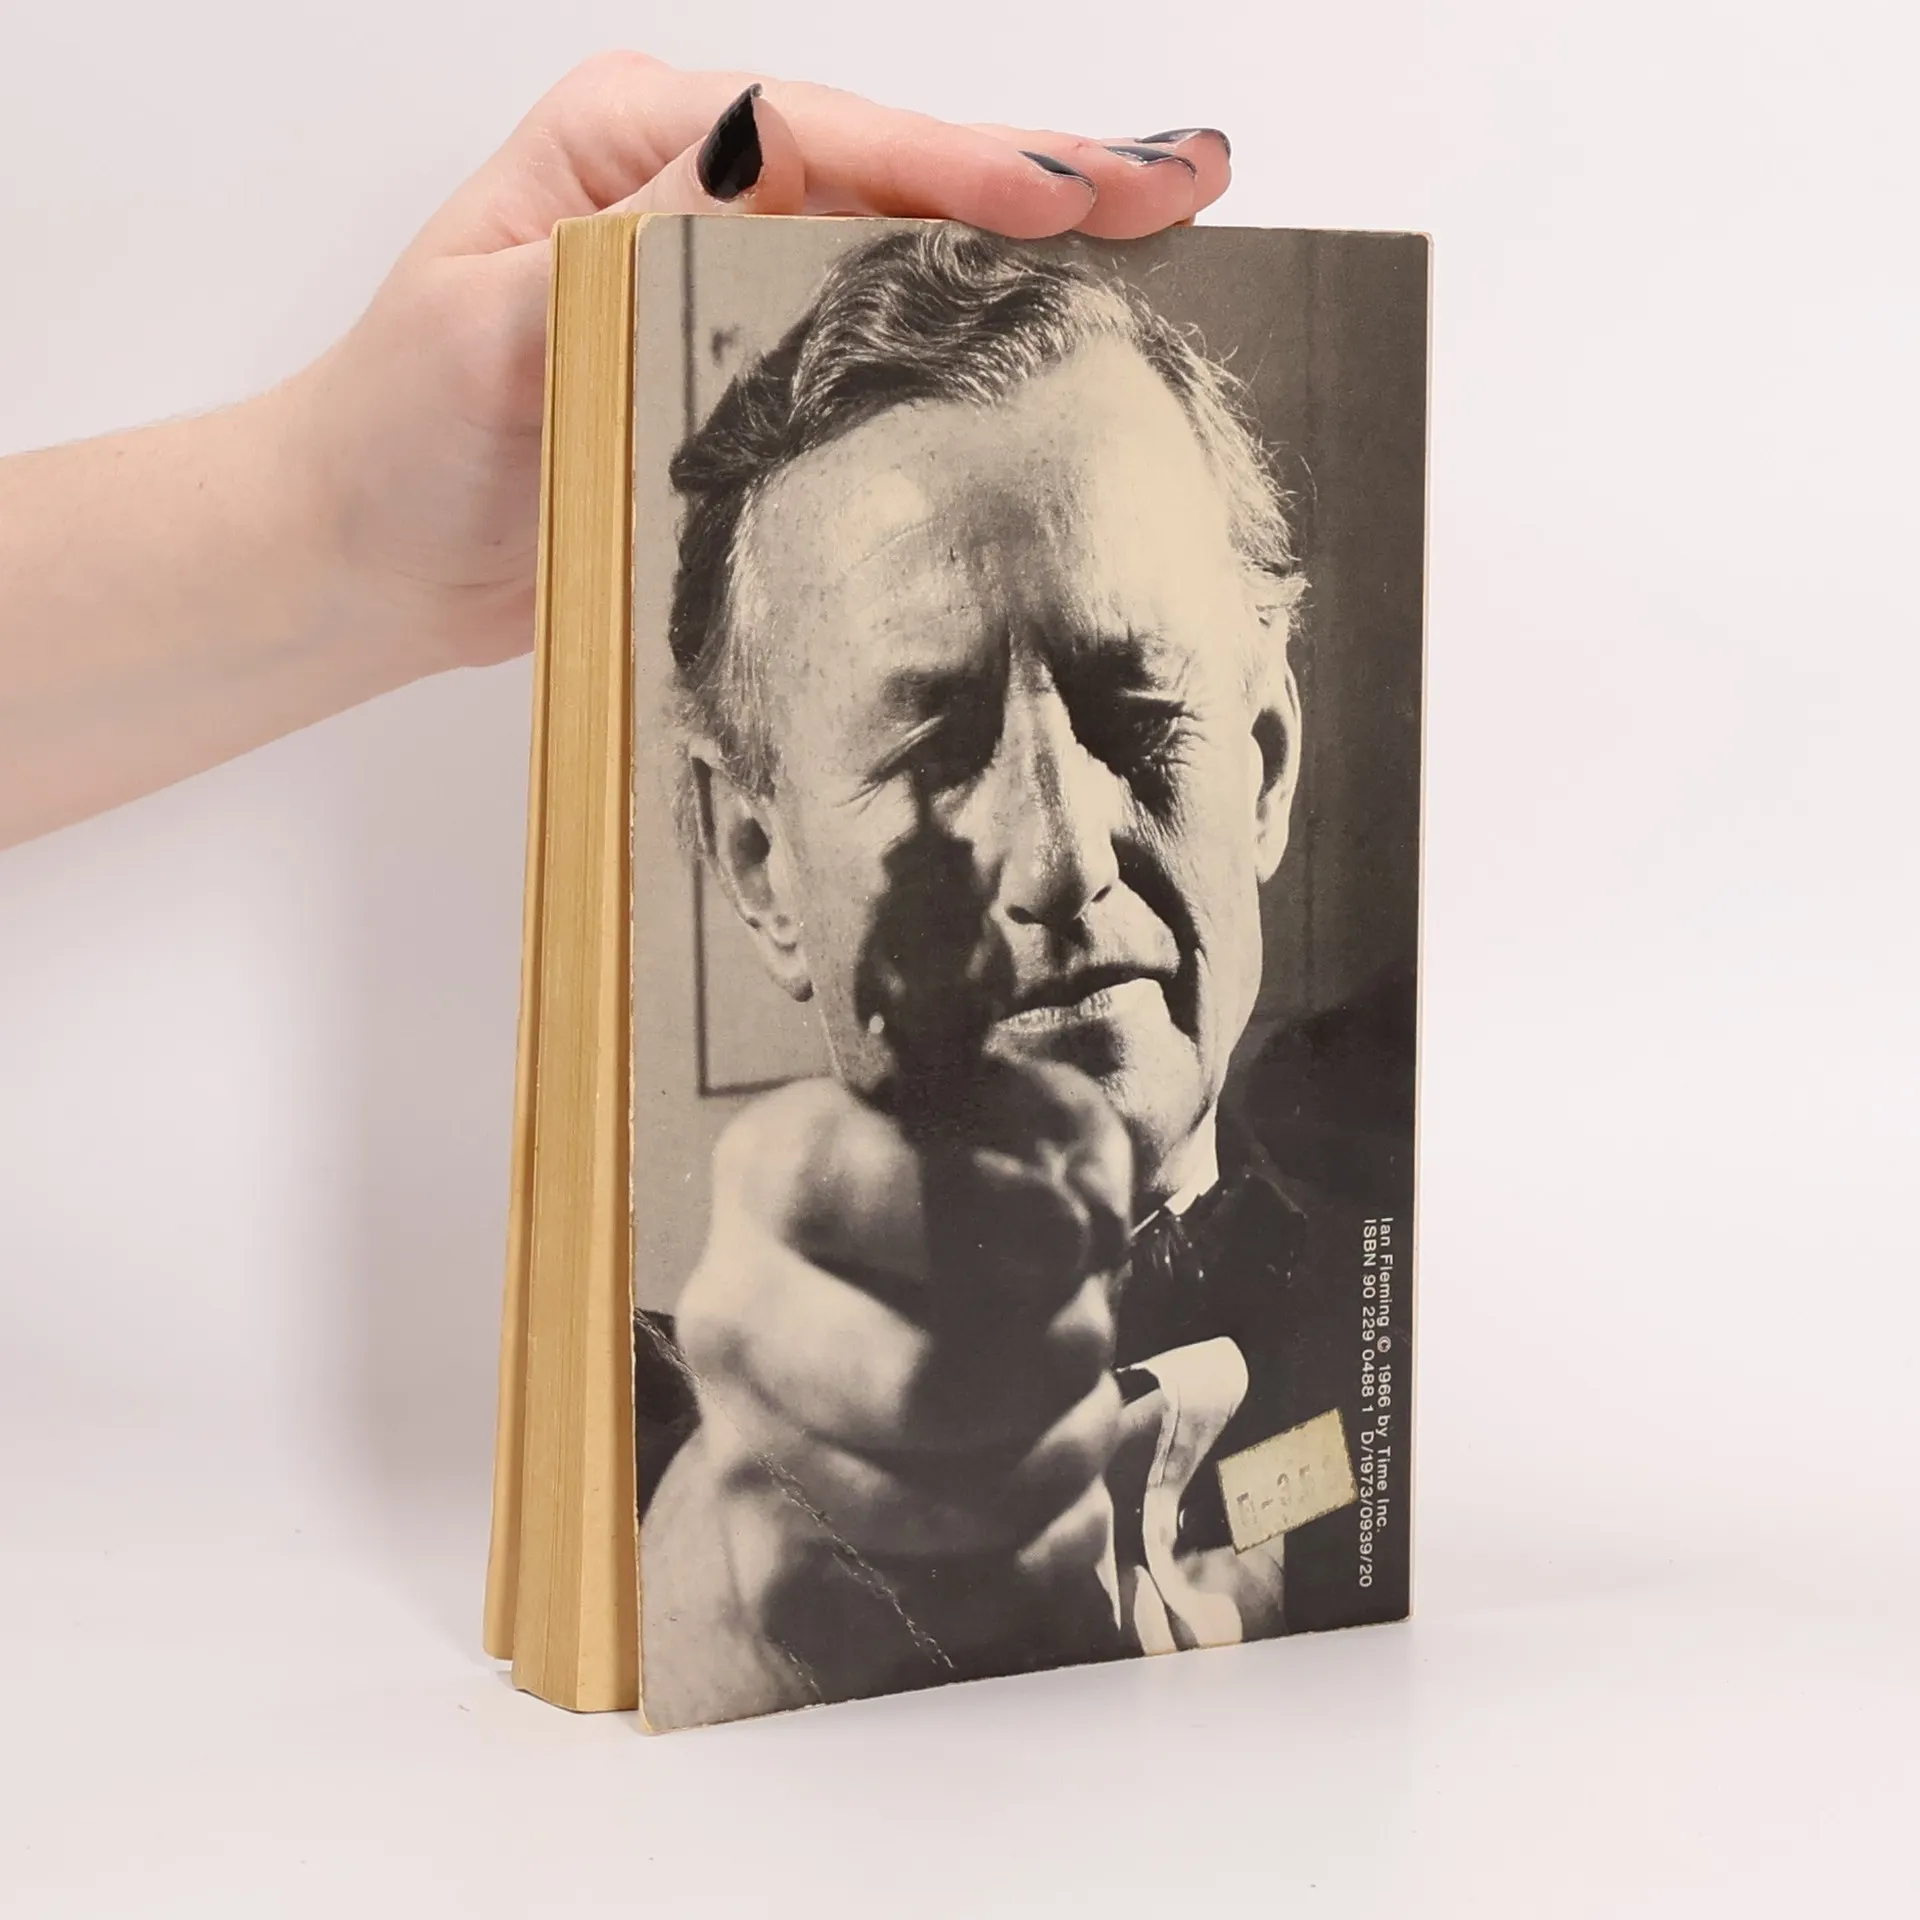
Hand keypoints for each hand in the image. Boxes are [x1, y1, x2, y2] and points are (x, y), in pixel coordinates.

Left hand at [286, 55, 1232, 679]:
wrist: (369, 555)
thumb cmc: (401, 433)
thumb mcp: (496, 319)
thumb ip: (635, 239)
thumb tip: (768, 151)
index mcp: (638, 143)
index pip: (828, 136)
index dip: (960, 167)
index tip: (1067, 198)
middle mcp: (701, 191)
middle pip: (900, 172)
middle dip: (1045, 177)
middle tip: (1187, 181)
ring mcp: (737, 281)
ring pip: (909, 247)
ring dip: (1036, 244)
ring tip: (1164, 225)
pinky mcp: (754, 374)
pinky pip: (883, 342)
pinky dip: (976, 331)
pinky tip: (1060, 325)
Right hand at [641, 1055, 1133, 1725]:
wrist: (871, 1349)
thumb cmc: (974, 1217)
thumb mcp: (1034, 1132)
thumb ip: (1069, 1148)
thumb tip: (1084, 1226)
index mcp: (771, 1171)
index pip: (836, 1190)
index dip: (980, 1213)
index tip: (1073, 1236)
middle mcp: (731, 1312)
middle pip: (915, 1385)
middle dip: (1054, 1365)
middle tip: (1090, 1336)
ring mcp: (743, 1453)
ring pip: (954, 1506)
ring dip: (1066, 1456)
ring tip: (1076, 1406)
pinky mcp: (783, 1575)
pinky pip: (962, 1598)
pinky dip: (1048, 1549)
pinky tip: (1053, 1491)